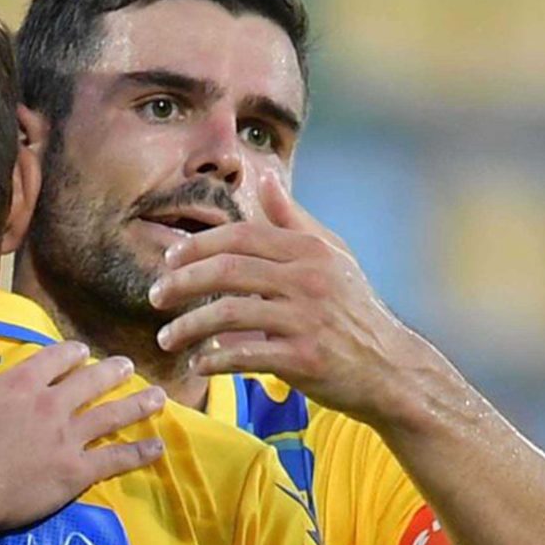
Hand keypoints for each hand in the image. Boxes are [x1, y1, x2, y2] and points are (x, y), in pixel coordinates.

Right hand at [0, 312, 164, 535]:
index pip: (56, 358)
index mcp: (22, 382)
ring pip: (111, 415)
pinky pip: (114, 458)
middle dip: (112, 372)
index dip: (72, 353)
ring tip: (157, 397)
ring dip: (136, 404)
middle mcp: (51, 405)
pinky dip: (138, 453)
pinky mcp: (75, 472)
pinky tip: (156, 447)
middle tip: (127, 367)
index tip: (83, 352)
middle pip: (91, 382)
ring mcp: (67, 439)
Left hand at [148, 173, 437, 428]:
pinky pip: (245, 355)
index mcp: (308, 251)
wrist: (390, 367)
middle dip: (182, 282)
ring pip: (230, 313)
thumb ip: (292, 218)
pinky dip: (214, 360)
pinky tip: (197, 364)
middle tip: (154, 296)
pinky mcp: (304, 359)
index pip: (240, 237)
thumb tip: (265, 177)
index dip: (197, 246)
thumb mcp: (330, 256)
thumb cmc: (353, 309)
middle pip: (228, 270)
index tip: (168, 260)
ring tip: (167, 338)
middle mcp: (307, 279)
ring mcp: (307, 319)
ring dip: (189, 326)